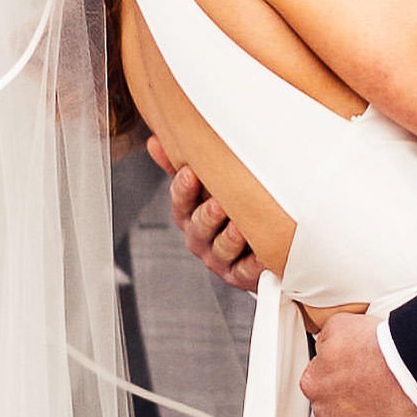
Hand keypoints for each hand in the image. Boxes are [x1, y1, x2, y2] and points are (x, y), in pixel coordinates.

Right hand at [149, 138, 264, 292]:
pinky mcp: (240, 275)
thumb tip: (155, 141)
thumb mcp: (201, 187)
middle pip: (199, 227)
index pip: (181, 201)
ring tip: (240, 227)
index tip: (190, 172)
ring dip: (230, 239)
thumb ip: (178, 166)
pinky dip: (254, 263)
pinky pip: (245, 271)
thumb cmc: (224, 213)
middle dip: (207, 215)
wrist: (249, 247)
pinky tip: (261, 255)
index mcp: (189, 214)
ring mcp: (219, 257)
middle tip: (218, 203)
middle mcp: (200, 237)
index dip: (184, 188)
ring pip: (221, 249)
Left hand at [300, 307, 416, 416]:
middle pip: (326, 409)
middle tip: (364, 396)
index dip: (335, 378)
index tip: (351, 376)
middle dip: (341, 404)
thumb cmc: (381, 344)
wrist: (410, 365)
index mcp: (315, 380)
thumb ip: (326, 338)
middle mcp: (323, 407)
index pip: (317, 382)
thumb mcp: (341, 325)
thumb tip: (322, 346)